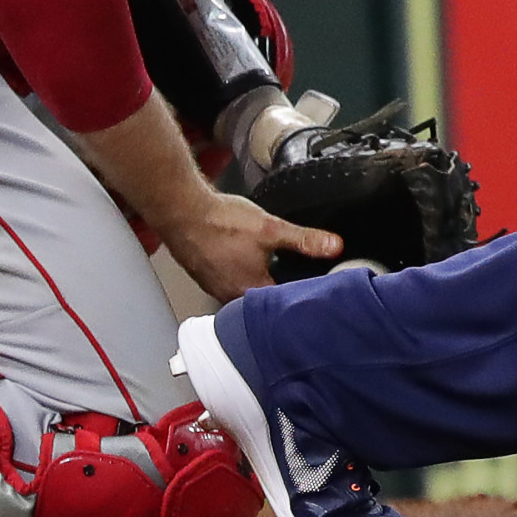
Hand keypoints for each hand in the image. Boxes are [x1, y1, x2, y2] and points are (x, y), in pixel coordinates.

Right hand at [163, 188, 341, 301]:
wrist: (183, 211)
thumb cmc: (219, 222)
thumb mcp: (270, 229)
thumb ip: (304, 240)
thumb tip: (333, 247)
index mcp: (250, 293)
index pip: (285, 305)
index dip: (302, 294)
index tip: (316, 287)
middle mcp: (230, 298)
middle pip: (264, 301)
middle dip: (280, 287)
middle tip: (296, 273)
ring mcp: (216, 288)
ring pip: (246, 290)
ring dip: (259, 279)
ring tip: (271, 264)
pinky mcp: (206, 276)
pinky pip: (230, 280)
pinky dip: (240, 271)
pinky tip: (244, 256)